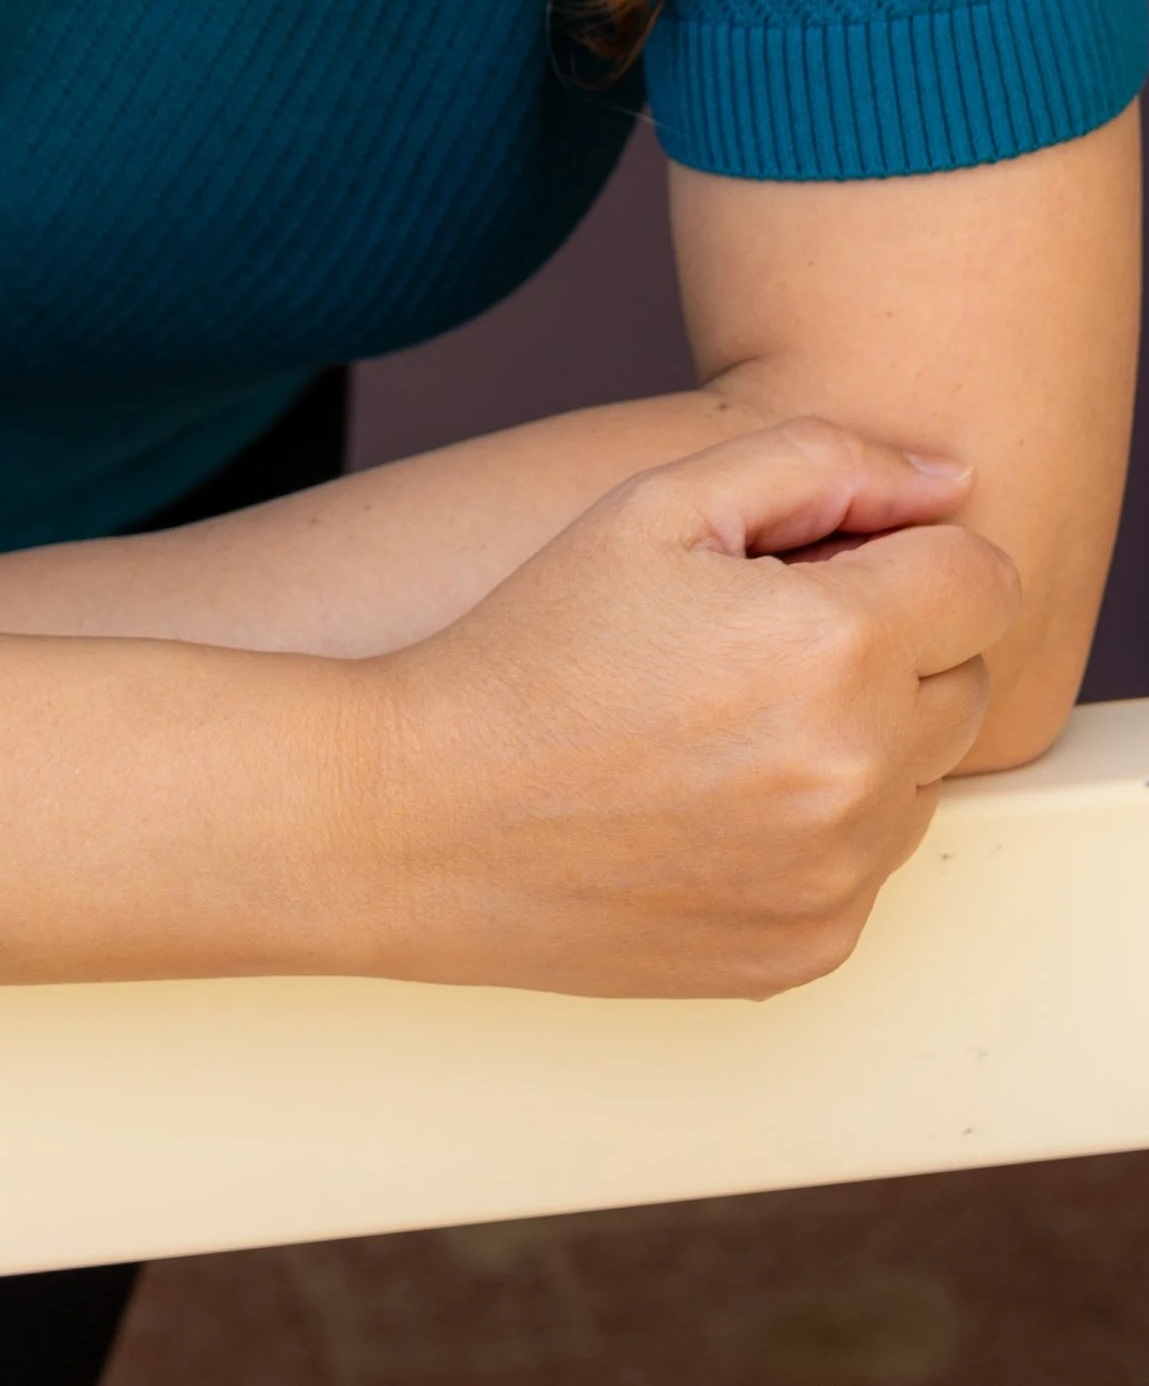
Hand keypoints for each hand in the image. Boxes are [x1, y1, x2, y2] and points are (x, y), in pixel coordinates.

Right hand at [346, 417, 1019, 998]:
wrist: (424, 816)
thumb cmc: (533, 646)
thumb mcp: (657, 505)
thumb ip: (820, 462)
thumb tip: (948, 476)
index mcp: (834, 645)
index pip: (985, 580)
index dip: (910, 554)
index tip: (831, 563)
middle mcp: (860, 771)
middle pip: (966, 677)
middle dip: (893, 641)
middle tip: (759, 636)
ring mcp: (841, 875)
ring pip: (926, 776)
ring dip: (865, 737)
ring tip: (727, 718)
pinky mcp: (812, 948)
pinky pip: (872, 865)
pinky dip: (821, 827)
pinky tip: (715, 797)